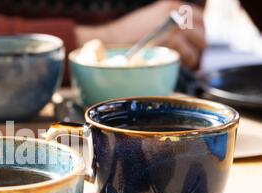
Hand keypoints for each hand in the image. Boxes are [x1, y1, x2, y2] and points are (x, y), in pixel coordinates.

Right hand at [75, 0, 205, 68]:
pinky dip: (187, 64)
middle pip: (203, 29)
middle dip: (200, 46)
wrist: (110, 40)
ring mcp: (175, 25)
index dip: (199, 33)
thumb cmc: (125, 37)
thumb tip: (182, 38)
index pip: (199, 17)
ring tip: (187, 64)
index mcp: (171, 6)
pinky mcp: (172, 39)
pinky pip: (190, 55)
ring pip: (200, 43)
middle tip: (193, 57)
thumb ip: (166, 24)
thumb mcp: (149, 21)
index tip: (195, 44)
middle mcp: (176, 11)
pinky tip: (180, 67)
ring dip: (196, 56)